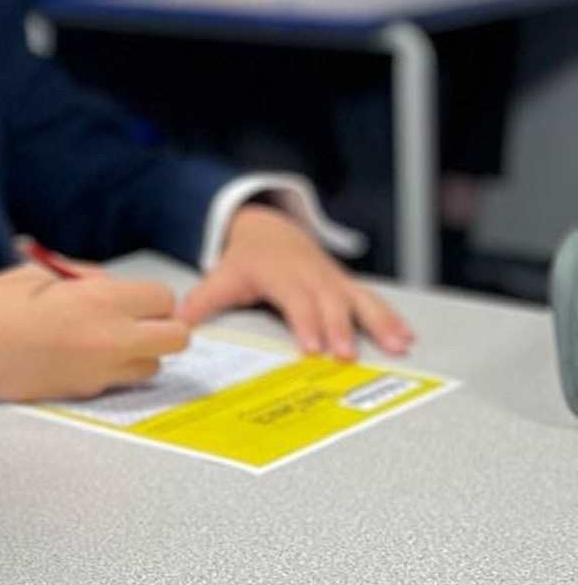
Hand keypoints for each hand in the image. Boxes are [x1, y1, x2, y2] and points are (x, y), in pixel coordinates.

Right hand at [0, 262, 191, 401]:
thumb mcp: (41, 275)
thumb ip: (87, 281)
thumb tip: (112, 290)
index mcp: (98, 301)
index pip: (164, 299)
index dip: (148, 297)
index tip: (128, 298)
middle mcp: (107, 340)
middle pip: (176, 339)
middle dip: (161, 327)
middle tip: (132, 322)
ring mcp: (96, 373)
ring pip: (152, 367)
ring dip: (138, 353)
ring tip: (102, 342)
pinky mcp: (79, 394)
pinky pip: (116, 383)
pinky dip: (109, 371)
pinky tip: (76, 358)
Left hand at [179, 204, 412, 358]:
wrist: (268, 228)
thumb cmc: (245, 260)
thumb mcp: (220, 276)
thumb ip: (202, 301)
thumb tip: (178, 323)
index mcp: (280, 273)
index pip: (295, 299)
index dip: (305, 322)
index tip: (312, 347)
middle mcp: (311, 275)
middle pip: (330, 302)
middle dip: (340, 329)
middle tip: (346, 356)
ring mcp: (333, 279)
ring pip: (359, 299)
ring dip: (378, 323)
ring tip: (396, 346)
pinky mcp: (346, 285)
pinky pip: (372, 300)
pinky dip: (391, 317)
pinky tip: (406, 336)